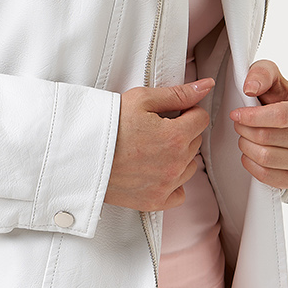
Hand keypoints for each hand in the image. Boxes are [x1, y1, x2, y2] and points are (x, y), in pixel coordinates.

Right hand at [104, 78, 214, 211]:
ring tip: (151, 149)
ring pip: (189, 166)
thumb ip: (178, 94)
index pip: (201, 119)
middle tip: (154, 130)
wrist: (81, 155)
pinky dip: (173, 183)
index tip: (170, 114)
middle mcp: (175, 163)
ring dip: (178, 157)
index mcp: (175, 136)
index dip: (187, 112)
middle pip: (195, 142)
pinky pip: (179, 193)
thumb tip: (205, 87)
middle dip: (181, 132)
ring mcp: (167, 185)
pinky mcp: (156, 201)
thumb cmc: (107, 125)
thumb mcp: (141, 99)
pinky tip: (156, 171)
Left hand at [229, 60, 287, 188]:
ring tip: (245, 137)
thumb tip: (250, 89)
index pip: (280, 116)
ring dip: (246, 147)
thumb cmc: (275, 98)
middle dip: (244, 130)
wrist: (284, 124)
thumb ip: (261, 73)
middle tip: (239, 125)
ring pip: (266, 158)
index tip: (236, 114)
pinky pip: (268, 177)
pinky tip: (251, 154)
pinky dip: (251, 165)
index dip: (252, 117)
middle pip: (267, 138)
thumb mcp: (270, 77)